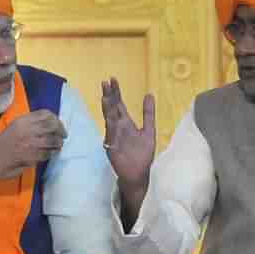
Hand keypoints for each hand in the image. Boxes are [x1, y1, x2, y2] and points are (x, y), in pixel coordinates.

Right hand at [0, 109, 66, 185]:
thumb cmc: (3, 144)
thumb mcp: (15, 127)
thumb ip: (31, 124)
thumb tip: (51, 124)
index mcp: (23, 120)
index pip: (46, 114)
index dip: (55, 119)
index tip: (58, 125)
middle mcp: (28, 130)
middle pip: (52, 125)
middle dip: (61, 130)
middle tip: (63, 135)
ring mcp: (30, 144)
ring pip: (53, 140)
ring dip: (58, 143)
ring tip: (58, 145)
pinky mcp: (32, 157)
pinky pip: (48, 153)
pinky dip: (52, 153)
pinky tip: (51, 153)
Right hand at [101, 77, 154, 227]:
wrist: (139, 174)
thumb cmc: (143, 154)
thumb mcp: (149, 130)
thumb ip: (148, 113)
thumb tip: (149, 94)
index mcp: (126, 124)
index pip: (119, 105)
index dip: (116, 93)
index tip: (112, 79)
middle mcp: (118, 129)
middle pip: (112, 109)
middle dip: (109, 96)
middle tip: (105, 82)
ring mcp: (114, 138)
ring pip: (110, 120)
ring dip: (108, 110)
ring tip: (105, 97)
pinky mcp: (113, 149)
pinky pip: (111, 137)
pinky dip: (111, 129)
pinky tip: (110, 119)